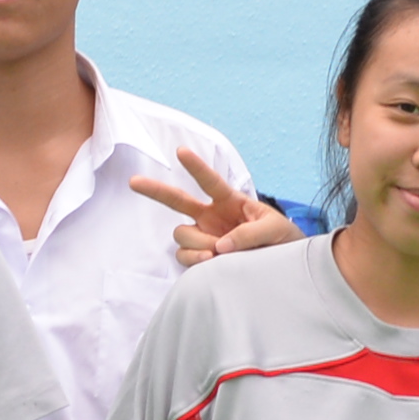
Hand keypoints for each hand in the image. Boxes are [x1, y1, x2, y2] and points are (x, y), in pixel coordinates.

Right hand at [130, 144, 298, 268]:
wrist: (285, 268)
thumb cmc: (282, 240)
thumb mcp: (275, 229)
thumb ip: (251, 233)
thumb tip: (221, 245)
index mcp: (230, 201)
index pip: (210, 182)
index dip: (196, 167)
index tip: (181, 152)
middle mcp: (210, 217)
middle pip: (177, 201)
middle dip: (155, 191)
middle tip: (134, 182)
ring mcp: (203, 236)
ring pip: (181, 234)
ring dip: (196, 243)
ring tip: (217, 252)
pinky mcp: (201, 257)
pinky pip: (184, 256)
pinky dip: (194, 259)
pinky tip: (210, 261)